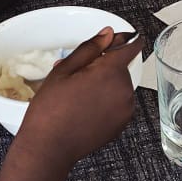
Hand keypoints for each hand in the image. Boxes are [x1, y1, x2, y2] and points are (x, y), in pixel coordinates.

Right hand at [19, 29, 142, 163]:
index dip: (122, 39)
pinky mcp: (123, 123)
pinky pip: (119, 103)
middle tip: (76, 76)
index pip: (131, 46)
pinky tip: (86, 109)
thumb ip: (90, 48)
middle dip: (102, 67)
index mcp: (111, 72)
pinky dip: (107, 101)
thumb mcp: (64, 70)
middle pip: (120, 67)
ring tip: (77, 95)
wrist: (50, 147)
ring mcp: (126, 108)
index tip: (114, 39)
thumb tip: (108, 33)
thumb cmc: (51, 109)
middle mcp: (125, 89)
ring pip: (119, 85)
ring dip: (105, 85)